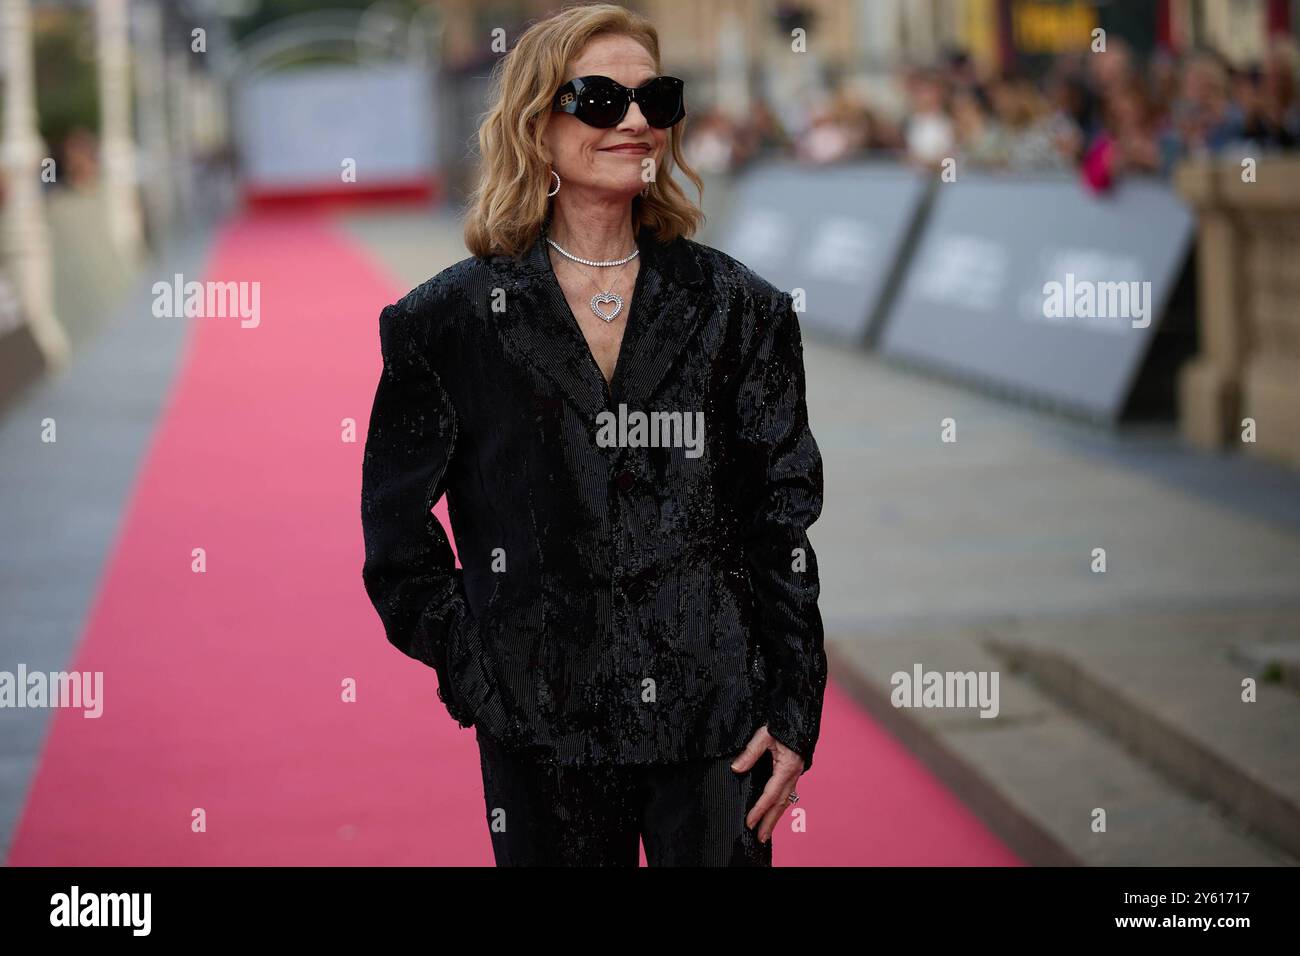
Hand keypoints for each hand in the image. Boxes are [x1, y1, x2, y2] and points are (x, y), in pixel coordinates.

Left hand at [731, 724, 804, 843]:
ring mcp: (794, 775)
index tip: (749, 822)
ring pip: (785, 801)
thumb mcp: (764, 735)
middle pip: (780, 804)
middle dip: (769, 822)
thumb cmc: (783, 725)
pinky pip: (786, 794)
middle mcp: (792, 775)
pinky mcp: (793, 773)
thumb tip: (736, 769)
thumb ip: (750, 753)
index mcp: (786, 768)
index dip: (759, 810)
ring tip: (766, 832)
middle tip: (760, 838)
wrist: (799, 718)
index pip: (770, 794)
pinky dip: (779, 807)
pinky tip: (774, 812)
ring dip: (775, 818)